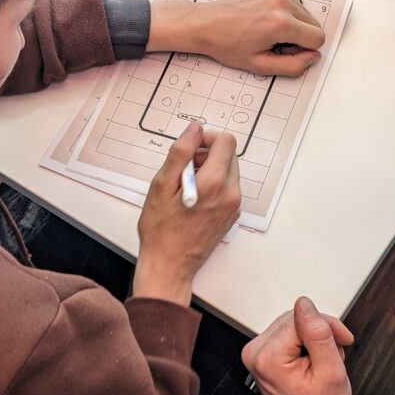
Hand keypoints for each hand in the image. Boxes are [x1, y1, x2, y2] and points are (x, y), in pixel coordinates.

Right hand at [134, 123, 240, 306]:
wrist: (169, 264)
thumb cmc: (161, 229)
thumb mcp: (162, 184)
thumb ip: (181, 152)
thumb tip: (195, 129)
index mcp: (215, 183)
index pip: (226, 141)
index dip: (206, 138)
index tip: (190, 149)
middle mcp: (230, 193)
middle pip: (229, 155)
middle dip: (207, 155)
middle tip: (183, 170)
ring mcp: (233, 205)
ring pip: (228, 171)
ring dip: (209, 170)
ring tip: (186, 187)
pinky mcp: (231, 214)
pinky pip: (227, 188)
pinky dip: (213, 185)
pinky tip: (193, 199)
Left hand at [148, 0, 325, 76]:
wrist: (206, 24)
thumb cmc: (227, 44)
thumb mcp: (260, 65)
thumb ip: (293, 66)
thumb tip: (313, 57)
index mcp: (281, 23)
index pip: (318, 38)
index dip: (304, 50)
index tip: (284, 50)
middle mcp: (282, 2)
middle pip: (314, 23)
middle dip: (300, 36)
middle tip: (273, 42)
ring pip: (304, 12)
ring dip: (293, 23)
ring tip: (267, 30)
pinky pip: (292, 1)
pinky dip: (284, 11)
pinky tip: (264, 18)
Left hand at [242, 297, 353, 394]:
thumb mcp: (331, 371)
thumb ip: (318, 334)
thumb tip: (305, 304)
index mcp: (268, 358)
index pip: (301, 318)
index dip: (327, 326)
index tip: (343, 340)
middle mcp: (255, 354)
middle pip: (294, 319)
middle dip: (320, 332)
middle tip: (336, 353)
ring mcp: (255, 355)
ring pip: (292, 325)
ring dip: (313, 338)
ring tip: (324, 361)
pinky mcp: (261, 356)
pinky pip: (286, 335)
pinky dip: (304, 344)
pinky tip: (313, 360)